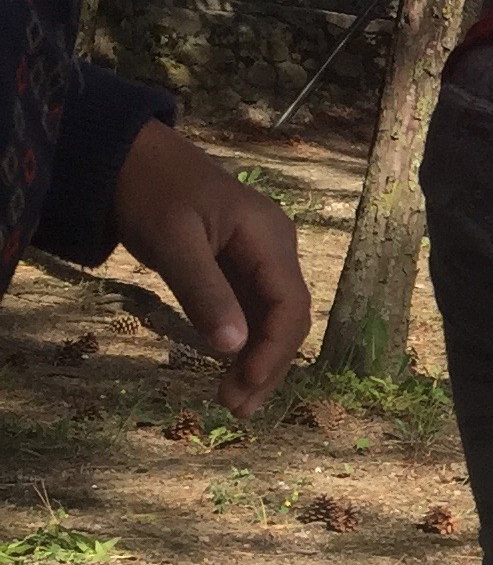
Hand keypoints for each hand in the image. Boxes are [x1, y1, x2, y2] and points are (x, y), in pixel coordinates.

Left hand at [112, 122, 310, 415]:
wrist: (129, 157)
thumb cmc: (152, 192)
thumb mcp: (174, 242)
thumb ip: (204, 293)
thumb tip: (232, 350)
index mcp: (270, 237)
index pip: (290, 305)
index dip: (274, 350)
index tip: (245, 385)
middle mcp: (275, 248)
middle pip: (288, 317)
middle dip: (267, 364)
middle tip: (236, 406)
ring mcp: (258, 257)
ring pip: (272, 318)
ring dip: (257, 359)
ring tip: (233, 400)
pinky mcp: (237, 266)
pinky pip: (252, 309)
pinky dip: (243, 342)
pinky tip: (228, 369)